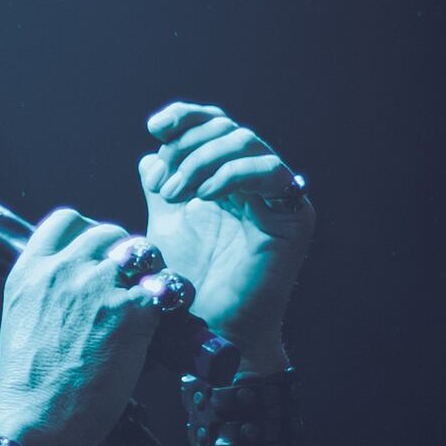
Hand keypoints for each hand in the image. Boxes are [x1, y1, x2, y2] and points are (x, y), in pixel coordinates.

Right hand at [0, 205, 180, 445]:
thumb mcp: (20, 320)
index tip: (99, 252)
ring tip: (153, 295)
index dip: (90, 232)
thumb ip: (45, 295)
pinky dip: (172, 302)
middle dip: (125, 253)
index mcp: (30, 270)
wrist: (33, 417)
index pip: (66, 220)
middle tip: (132, 281)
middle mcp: (64, 269)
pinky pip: (166, 288)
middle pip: (109, 232)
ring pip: (142, 251)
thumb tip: (75, 296)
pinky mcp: (131, 311)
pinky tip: (168, 320)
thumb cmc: (27, 385)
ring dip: (152, 270)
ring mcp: (98, 287)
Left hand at [138, 102, 314, 345]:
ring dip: (203, 160)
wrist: (208, 329)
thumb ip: (162, 186)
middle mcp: (257, 184)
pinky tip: (204, 195)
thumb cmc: (187, 285)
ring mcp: (279, 198)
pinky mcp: (295, 216)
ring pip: (246, 143)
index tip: (155, 127)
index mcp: (228, 179)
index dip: (187, 117)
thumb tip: (150, 155)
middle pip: (228, 129)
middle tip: (164, 184)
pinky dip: (232, 174)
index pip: (214, 126)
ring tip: (175, 193)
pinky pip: (269, 171)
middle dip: (188, 146)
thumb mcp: (164, 225)